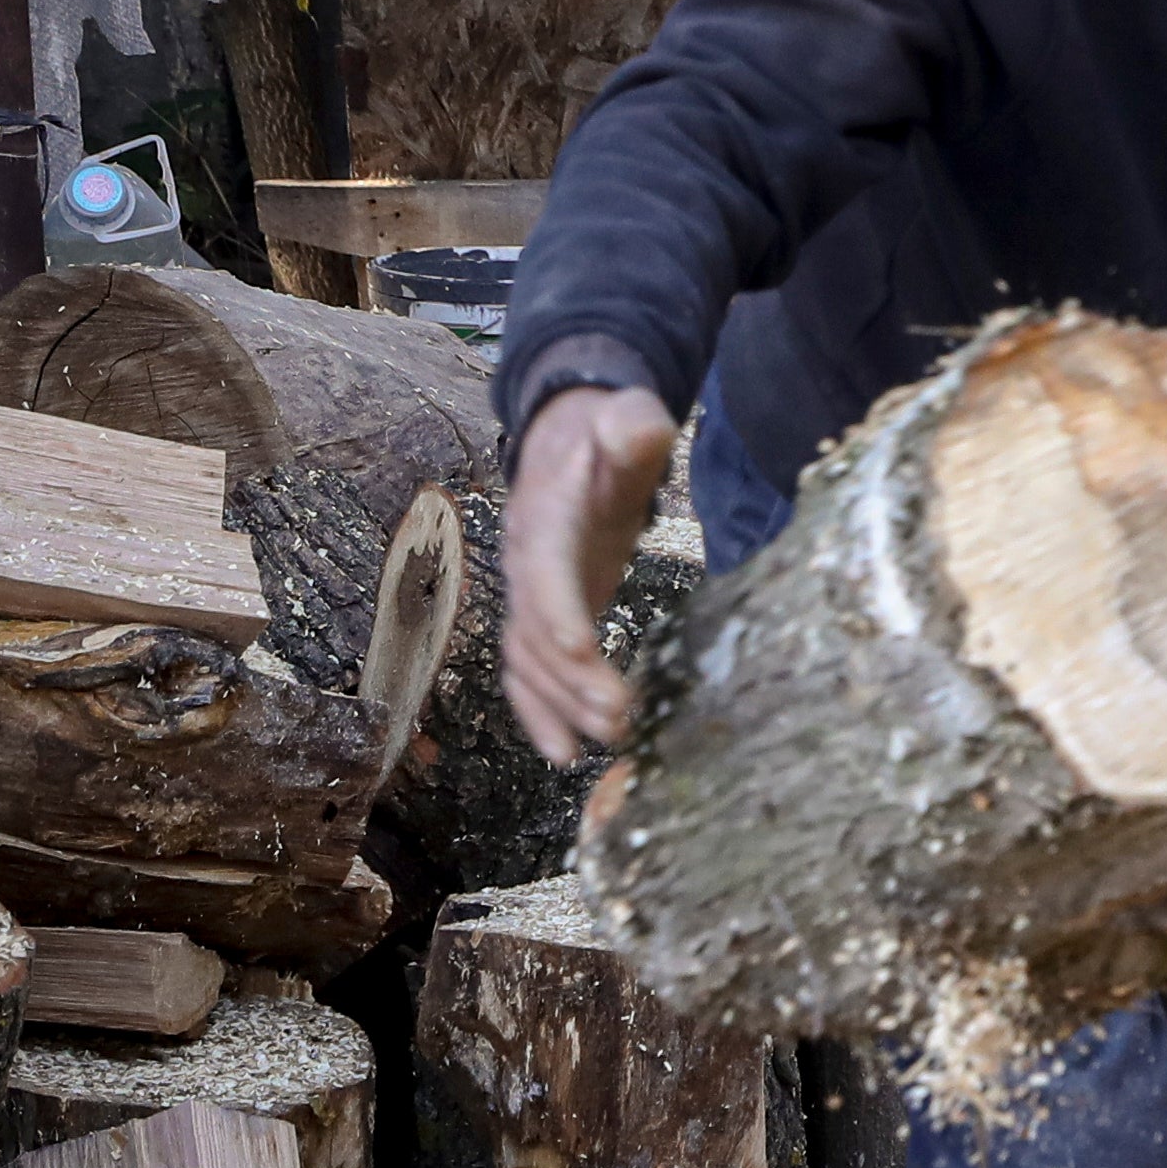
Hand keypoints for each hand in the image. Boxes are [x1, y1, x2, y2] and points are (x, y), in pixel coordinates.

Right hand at [497, 385, 681, 761]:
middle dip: (571, 678)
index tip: (582, 654)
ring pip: (528, 659)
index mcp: (546, 515)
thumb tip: (641, 428)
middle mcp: (525, 560)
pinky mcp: (542, 613)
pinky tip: (564, 750)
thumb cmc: (605, 431)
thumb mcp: (624, 417)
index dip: (558, 611)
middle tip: (619, 717)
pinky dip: (539, 712)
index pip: (545, 568)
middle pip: (535, 628)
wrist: (567, 437)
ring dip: (563, 705)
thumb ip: (633, 426)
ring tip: (610, 739)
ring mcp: (528, 591)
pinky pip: (527, 669)